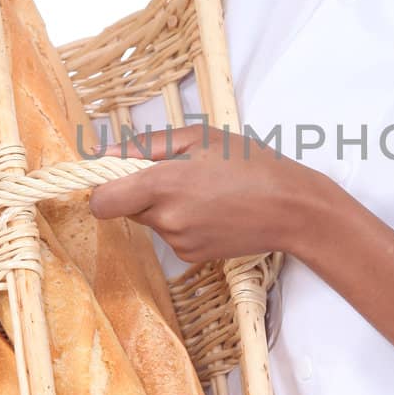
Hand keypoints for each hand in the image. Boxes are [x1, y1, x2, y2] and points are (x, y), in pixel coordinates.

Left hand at [88, 121, 322, 262]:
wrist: (292, 208)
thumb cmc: (251, 164)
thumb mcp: (199, 138)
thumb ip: (146, 146)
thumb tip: (105, 155)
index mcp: (161, 184)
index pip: (101, 201)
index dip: (104, 188)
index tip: (119, 176)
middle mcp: (165, 219)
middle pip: (127, 208)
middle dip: (141, 191)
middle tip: (180, 173)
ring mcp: (179, 242)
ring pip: (152, 221)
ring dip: (167, 206)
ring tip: (207, 190)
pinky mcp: (192, 257)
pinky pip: (173, 236)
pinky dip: (185, 222)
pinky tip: (214, 210)